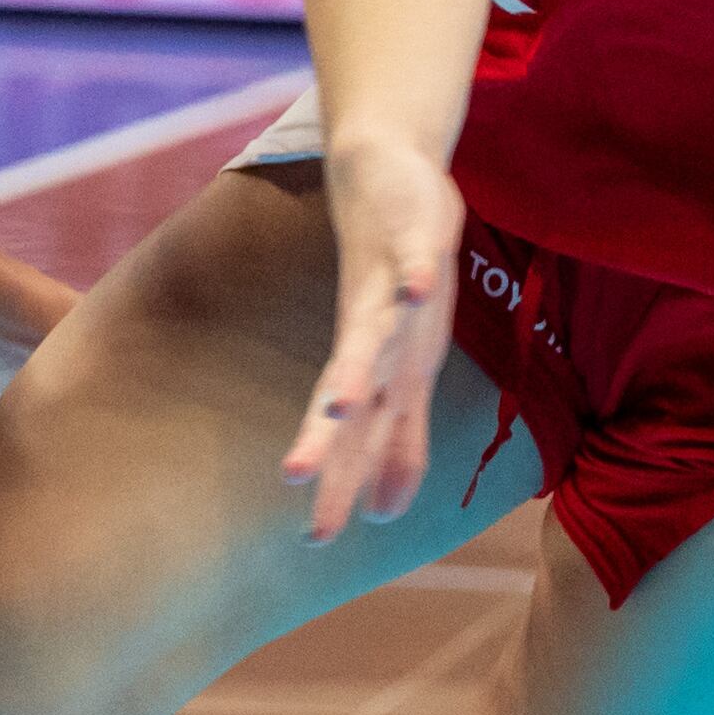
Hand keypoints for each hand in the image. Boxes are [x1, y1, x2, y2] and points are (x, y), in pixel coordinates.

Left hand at [284, 135, 464, 542]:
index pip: (353, 438)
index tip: (317, 540)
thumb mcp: (407, 373)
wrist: (382, 174)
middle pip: (348, 395)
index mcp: (376, 371)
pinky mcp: (412, 239)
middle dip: (327, 439)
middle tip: (297, 480)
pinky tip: (416, 289)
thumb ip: (399, 440)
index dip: (338, 482)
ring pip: (371, 334)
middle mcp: (375, 337)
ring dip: (358, 366)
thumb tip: (386, 512)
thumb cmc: (395, 284)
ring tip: (340, 403)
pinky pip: (416, 260)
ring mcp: (390, 288)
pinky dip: (415, 275)